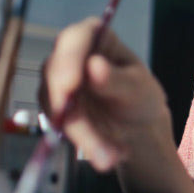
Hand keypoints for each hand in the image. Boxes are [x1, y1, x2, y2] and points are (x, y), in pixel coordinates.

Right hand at [42, 17, 173, 171]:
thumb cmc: (140, 96)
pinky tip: (105, 154)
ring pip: (54, 106)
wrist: (136, 126)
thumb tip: (94, 66)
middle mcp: (69, 55)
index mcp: (94, 36)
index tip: (71, 84)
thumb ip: (116, 79)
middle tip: (87, 135)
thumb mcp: (137, 87)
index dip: (68, 60)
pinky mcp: (53, 108)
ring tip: (109, 156)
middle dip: (71, 109)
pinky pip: (58, 125)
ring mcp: (57, 82)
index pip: (74, 39)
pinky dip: (81, 143)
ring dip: (81, 135)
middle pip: (56, 74)